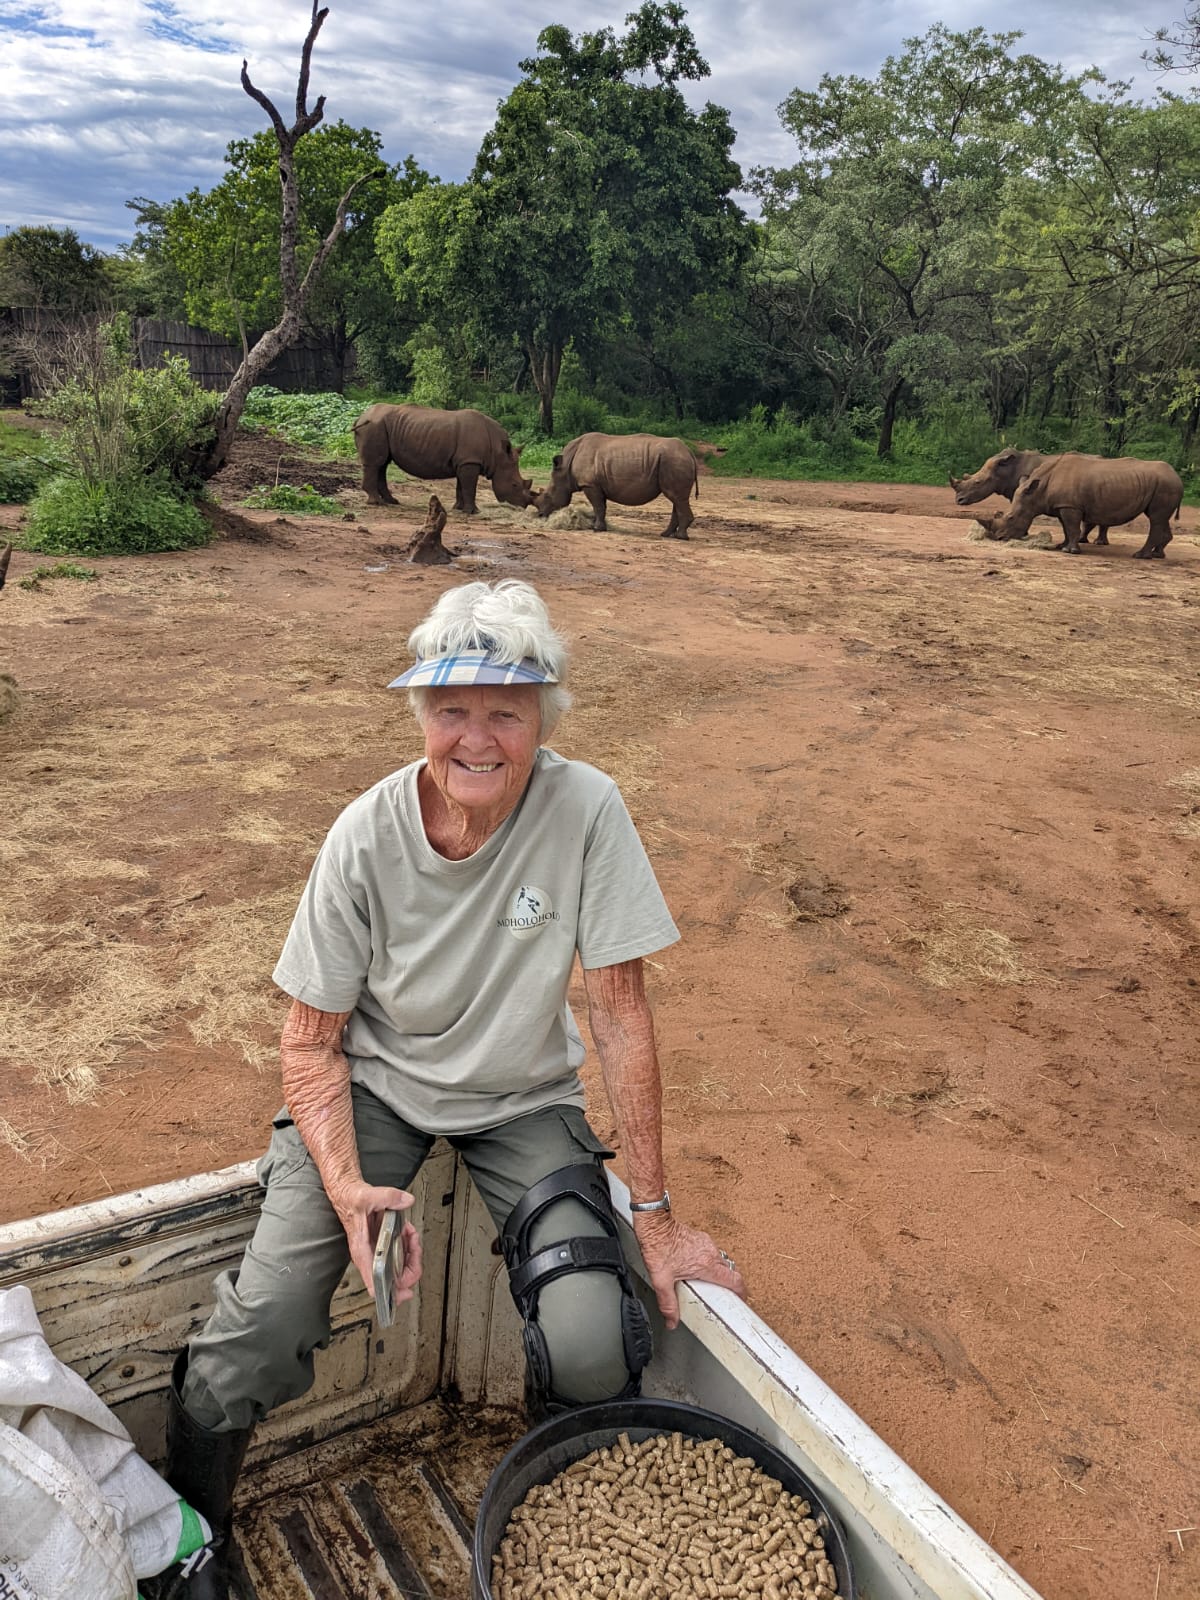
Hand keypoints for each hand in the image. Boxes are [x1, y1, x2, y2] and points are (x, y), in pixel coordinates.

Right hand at [329, 1179, 422, 1298]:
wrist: (346, 1195)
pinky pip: (399, 1253)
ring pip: (399, 1266)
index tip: (405, 1293)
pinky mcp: (381, 1245)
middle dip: (411, 1264)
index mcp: (362, 1251)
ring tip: (411, 1235)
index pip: (375, 1281)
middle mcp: (369, 1255)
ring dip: (411, 1252)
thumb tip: (405, 1201)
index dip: (391, 1292)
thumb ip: (388, 1197)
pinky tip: (407, 1232)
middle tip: (415, 1246)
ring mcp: (376, 1251)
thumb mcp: (368, 1196)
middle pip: (394, 1277)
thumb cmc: (351, 1201)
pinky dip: (407, 1245)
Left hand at [631, 1211, 747, 1330]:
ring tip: (707, 1282)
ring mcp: (707, 1243)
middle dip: (729, 1284)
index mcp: (706, 1265)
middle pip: (730, 1272)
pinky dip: (709, 1262)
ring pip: (721, 1261)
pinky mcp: (700, 1237)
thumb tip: (672, 1320)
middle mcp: (710, 1253)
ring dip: (718, 1272)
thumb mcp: (661, 1281)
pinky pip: (712, 1253)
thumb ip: (668, 1304)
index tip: (741, 1299)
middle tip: (722, 1295)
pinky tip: (696, 1266)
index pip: (734, 1280)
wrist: (654, 1223)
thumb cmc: (658, 1246)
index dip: (741, 1292)